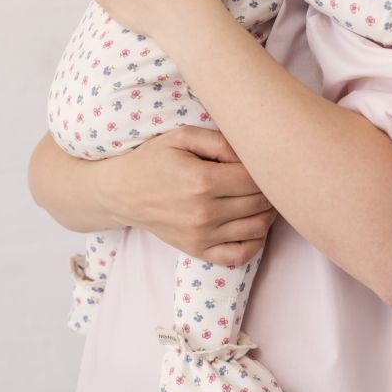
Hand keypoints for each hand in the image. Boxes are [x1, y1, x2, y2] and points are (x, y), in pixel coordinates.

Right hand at [100, 126, 276, 264]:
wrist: (122, 192)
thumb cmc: (153, 159)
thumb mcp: (182, 136)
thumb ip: (219, 141)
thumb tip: (248, 155)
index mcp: (203, 181)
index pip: (255, 178)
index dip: (264, 168)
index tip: (260, 161)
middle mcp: (205, 212)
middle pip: (260, 203)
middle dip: (270, 189)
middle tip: (267, 178)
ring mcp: (202, 236)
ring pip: (257, 228)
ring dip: (268, 213)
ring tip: (264, 198)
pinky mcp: (197, 250)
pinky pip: (239, 255)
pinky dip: (255, 242)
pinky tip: (253, 225)